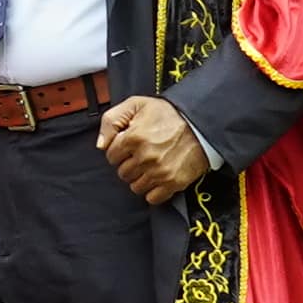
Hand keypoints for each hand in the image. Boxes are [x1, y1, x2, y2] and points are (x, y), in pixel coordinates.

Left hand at [97, 96, 214, 203]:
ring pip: (136, 187)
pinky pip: (152, 198)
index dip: (118, 150)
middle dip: (129, 164)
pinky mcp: (173, 183)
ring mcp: (159, 172)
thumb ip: (111, 120)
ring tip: (150, 165)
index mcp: (133, 138)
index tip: (128, 146)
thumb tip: (101, 144)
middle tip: (141, 155)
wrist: (201, 123)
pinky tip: (158, 177)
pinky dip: (153, 191)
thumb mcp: (136, 104)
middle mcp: (145, 157)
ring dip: (140, 178)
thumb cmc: (169, 113)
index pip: (111, 156)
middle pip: (122, 173)